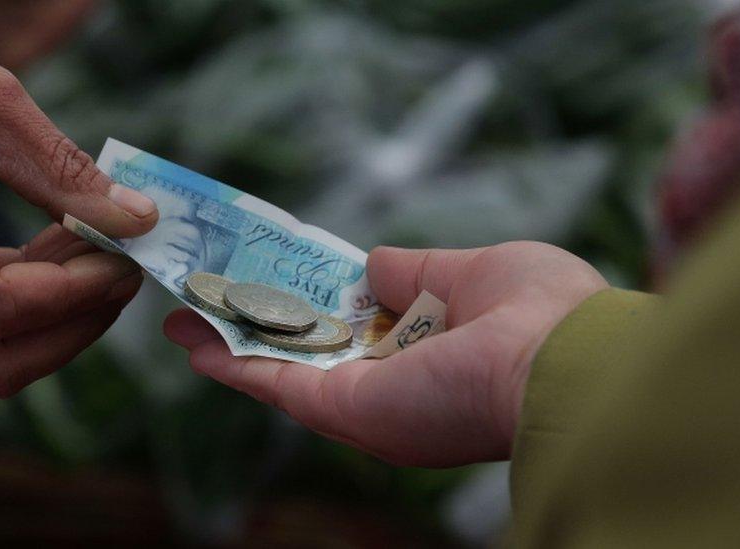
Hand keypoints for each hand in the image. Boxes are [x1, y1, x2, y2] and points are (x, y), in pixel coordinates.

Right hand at [165, 243, 606, 465]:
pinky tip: (191, 336)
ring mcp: (362, 399)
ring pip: (278, 365)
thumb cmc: (537, 310)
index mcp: (429, 347)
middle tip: (211, 289)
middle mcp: (391, 382)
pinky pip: (270, 380)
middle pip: (308, 346)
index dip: (314, 295)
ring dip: (227, 337)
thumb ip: (413, 269)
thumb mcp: (473, 269)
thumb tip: (368, 265)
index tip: (275, 270)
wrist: (557, 363)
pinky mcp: (340, 409)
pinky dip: (227, 359)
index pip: (358, 320)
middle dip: (258, 318)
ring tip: (181, 309)